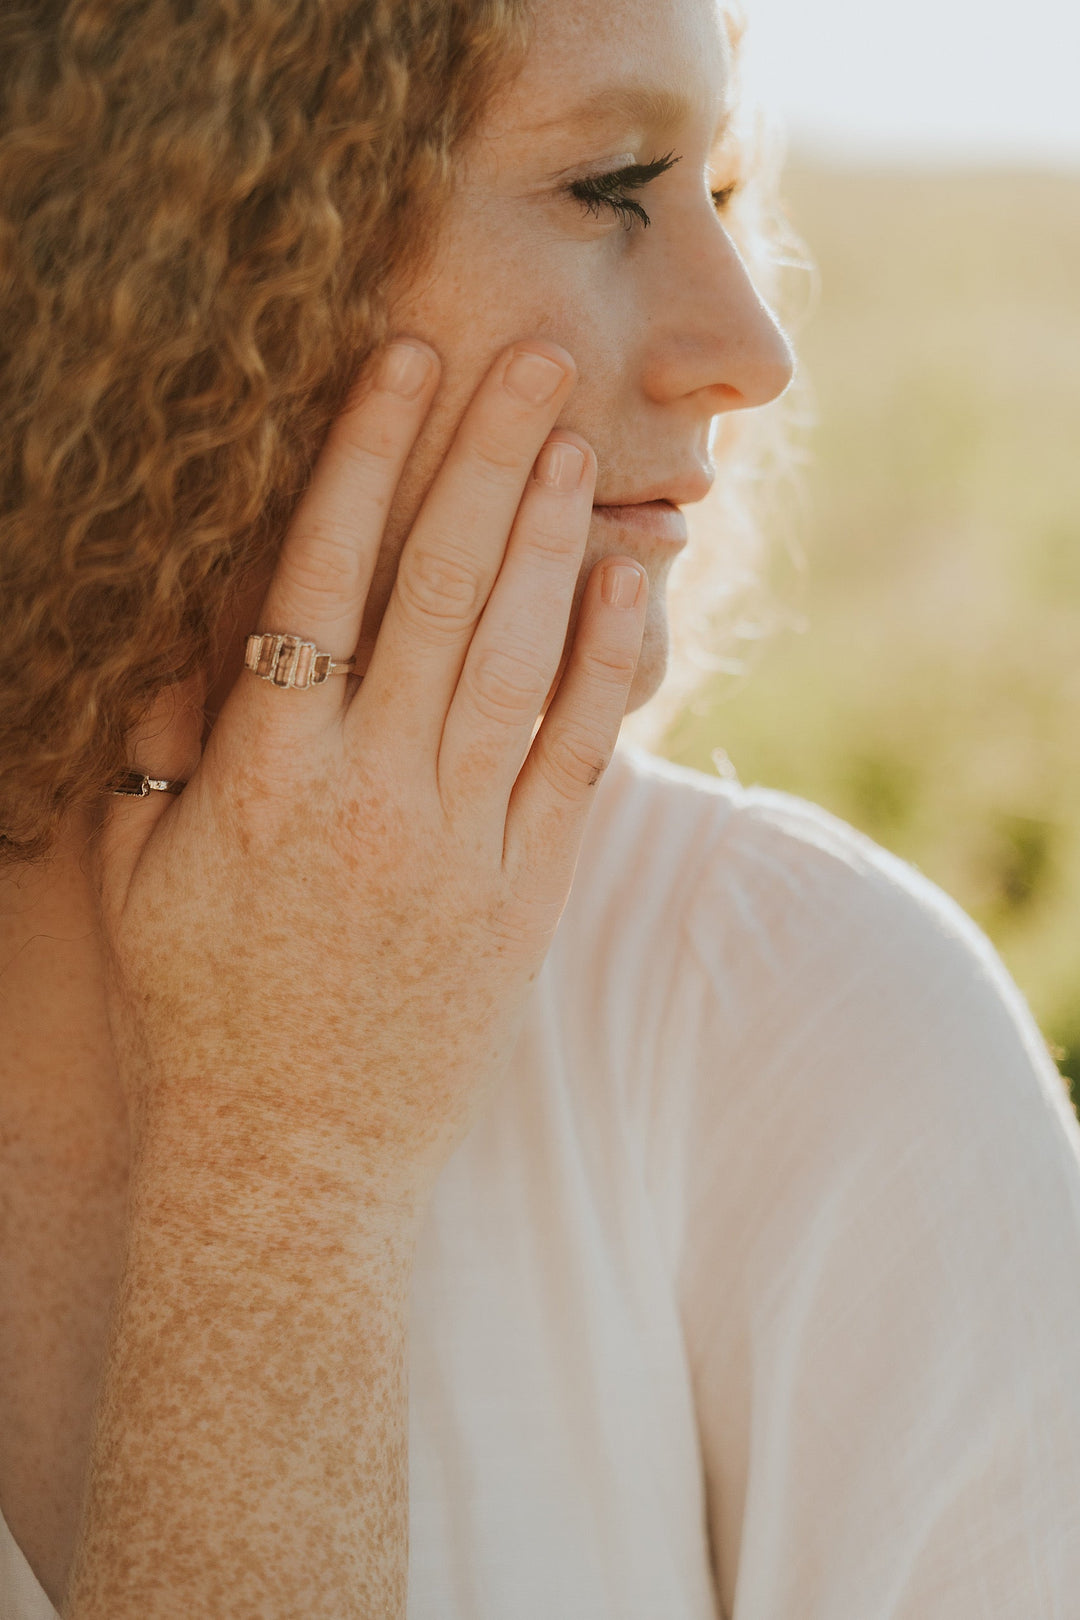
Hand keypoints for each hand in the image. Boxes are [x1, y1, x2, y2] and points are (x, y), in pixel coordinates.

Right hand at [90, 338, 647, 1211]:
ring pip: (514, 662)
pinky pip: (577, 764)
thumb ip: (161, 752)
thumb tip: (199, 644)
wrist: (292, 1160)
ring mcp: (458, 845)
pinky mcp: (526, 897)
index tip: (397, 363)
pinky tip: (632, 588)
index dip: (360, 459)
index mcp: (262, 775)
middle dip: (481, 463)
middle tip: (527, 358)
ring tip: (574, 445)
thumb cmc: (201, 1013)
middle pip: (435, 595)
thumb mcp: (139, 878)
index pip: (315, 580)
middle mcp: (368, 793)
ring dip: (547, 543)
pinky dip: (609, 670)